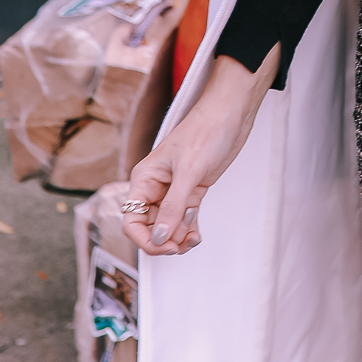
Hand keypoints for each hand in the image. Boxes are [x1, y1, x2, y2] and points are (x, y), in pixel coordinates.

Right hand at [121, 47, 279, 257]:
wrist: (230, 114)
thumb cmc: (205, 132)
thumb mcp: (189, 172)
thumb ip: (173, 207)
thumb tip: (158, 238)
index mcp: (144, 179)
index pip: (131, 220)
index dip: (145, 239)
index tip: (166, 246)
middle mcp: (155, 187)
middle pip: (149, 227)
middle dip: (165, 240)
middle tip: (184, 243)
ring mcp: (174, 189)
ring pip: (168, 225)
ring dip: (179, 237)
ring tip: (194, 238)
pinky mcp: (192, 190)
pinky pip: (183, 218)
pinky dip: (188, 229)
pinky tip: (197, 235)